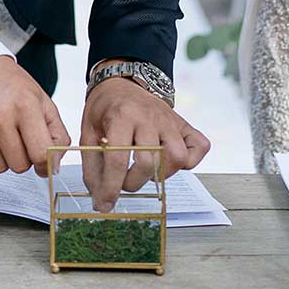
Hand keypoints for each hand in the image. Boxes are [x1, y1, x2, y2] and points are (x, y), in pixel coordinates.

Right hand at [0, 55, 69, 176]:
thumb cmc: (9, 84)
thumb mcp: (41, 100)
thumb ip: (56, 133)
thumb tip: (55, 165)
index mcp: (25, 105)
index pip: (41, 154)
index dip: (46, 164)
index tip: (44, 163)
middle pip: (19, 166)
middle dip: (22, 156)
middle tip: (18, 137)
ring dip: (2, 157)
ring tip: (1, 134)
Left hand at [80, 75, 210, 211]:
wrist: (122, 82)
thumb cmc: (104, 109)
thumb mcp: (88, 132)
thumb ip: (92, 165)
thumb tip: (99, 198)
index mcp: (121, 116)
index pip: (118, 159)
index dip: (111, 188)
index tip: (105, 205)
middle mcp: (149, 117)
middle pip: (148, 162)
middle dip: (133, 183)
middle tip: (124, 183)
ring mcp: (170, 120)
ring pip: (177, 156)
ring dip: (163, 173)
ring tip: (148, 172)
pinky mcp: (184, 124)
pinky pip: (199, 146)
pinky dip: (190, 160)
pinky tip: (171, 162)